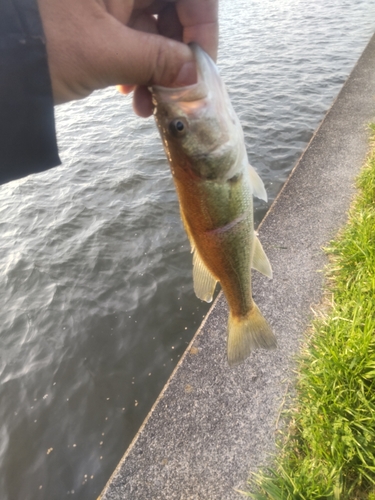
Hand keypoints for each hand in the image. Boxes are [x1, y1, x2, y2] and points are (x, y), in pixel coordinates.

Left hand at [37, 0, 217, 115]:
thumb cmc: (40, 43)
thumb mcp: (106, 54)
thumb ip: (159, 60)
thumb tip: (195, 73)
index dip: (203, 25)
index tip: (202, 64)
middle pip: (173, 9)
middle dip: (177, 55)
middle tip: (175, 92)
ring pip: (153, 28)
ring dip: (157, 70)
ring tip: (147, 104)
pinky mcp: (98, 18)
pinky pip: (132, 39)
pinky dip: (137, 68)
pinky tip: (130, 95)